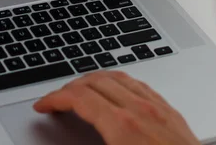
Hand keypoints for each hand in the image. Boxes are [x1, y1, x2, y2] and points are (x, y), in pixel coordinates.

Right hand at [33, 71, 199, 144]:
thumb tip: (64, 141)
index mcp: (122, 126)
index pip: (78, 97)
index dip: (54, 98)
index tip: (43, 105)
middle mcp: (140, 110)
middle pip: (94, 81)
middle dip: (69, 87)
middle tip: (56, 99)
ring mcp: (158, 109)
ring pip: (117, 77)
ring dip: (93, 80)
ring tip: (80, 89)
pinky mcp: (172, 113)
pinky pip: (139, 85)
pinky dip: (118, 82)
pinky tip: (116, 91)